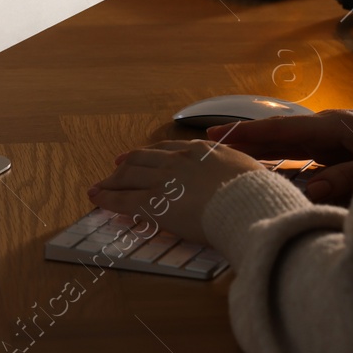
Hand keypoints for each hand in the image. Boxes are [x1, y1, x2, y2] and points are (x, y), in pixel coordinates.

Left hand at [88, 139, 263, 245]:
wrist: (246, 202)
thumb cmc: (256, 193)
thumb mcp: (251, 172)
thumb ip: (240, 172)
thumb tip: (249, 180)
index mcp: (202, 151)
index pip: (170, 150)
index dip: (153, 154)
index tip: (145, 156)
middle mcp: (178, 160)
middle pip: (143, 159)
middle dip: (126, 164)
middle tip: (115, 168)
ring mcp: (164, 179)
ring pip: (128, 175)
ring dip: (112, 181)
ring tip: (99, 187)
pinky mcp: (153, 201)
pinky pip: (123, 199)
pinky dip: (107, 198)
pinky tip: (97, 200)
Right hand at [206, 108, 352, 203]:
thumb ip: (347, 178)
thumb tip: (309, 189)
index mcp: (332, 126)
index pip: (280, 130)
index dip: (246, 135)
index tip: (213, 136)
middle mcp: (325, 129)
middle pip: (274, 136)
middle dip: (240, 141)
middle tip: (202, 147)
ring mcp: (330, 139)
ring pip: (284, 146)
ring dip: (255, 152)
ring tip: (221, 158)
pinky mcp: (337, 150)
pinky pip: (299, 156)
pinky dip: (277, 161)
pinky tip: (262, 170)